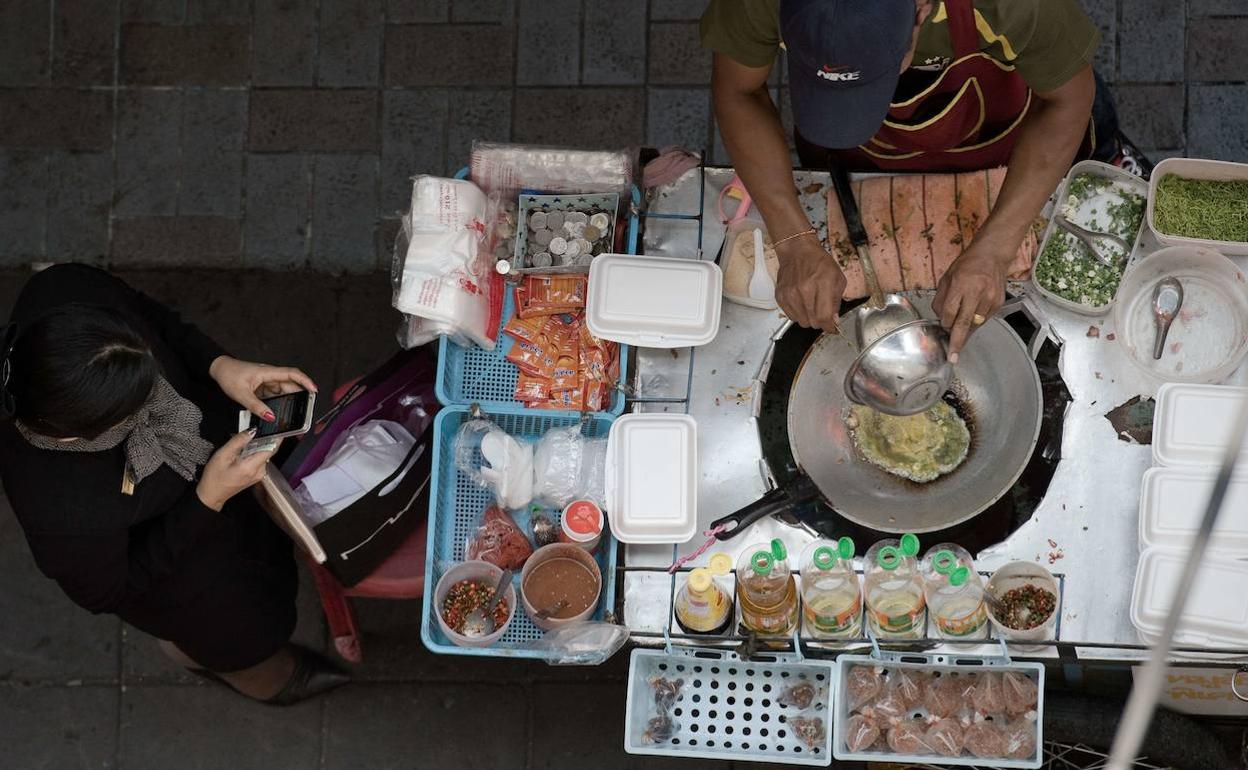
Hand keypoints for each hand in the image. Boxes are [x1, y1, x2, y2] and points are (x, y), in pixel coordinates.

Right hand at [196, 430, 280, 511]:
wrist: (212, 494)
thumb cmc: (214, 477)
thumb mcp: (222, 455)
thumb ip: (238, 441)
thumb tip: (252, 430)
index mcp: (252, 467)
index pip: (272, 448)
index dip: (275, 436)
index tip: (276, 427)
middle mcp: (260, 472)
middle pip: (268, 450)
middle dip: (262, 440)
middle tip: (252, 432)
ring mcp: (259, 474)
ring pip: (263, 454)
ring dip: (257, 446)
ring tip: (244, 443)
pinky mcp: (257, 475)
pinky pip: (259, 460)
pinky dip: (254, 453)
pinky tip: (243, 452)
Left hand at [208, 356, 316, 421]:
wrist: (219, 369)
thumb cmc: (229, 375)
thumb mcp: (241, 394)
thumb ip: (256, 406)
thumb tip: (270, 416)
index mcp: (267, 372)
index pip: (292, 374)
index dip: (305, 381)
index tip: (314, 390)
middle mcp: (270, 375)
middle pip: (291, 384)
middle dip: (300, 395)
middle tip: (306, 408)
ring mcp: (267, 381)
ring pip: (284, 390)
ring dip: (290, 400)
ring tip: (295, 412)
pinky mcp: (263, 387)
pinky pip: (276, 394)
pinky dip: (280, 402)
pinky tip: (280, 410)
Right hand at [774, 234, 846, 330]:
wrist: (797, 251)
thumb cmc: (819, 262)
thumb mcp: (838, 278)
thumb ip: (837, 301)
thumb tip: (834, 320)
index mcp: (822, 285)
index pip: (824, 317)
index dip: (830, 326)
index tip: (832, 327)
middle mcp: (804, 291)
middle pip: (813, 322)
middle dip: (820, 321)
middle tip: (822, 312)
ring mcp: (790, 294)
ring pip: (801, 322)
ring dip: (808, 318)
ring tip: (811, 305)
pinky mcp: (780, 296)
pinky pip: (790, 316)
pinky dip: (798, 313)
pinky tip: (802, 303)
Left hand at [932, 242, 1009, 361]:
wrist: (992, 255)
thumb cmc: (967, 265)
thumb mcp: (947, 278)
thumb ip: (941, 300)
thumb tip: (940, 320)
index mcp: (961, 284)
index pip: (949, 312)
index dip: (944, 323)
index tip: (942, 328)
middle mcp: (977, 293)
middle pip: (964, 323)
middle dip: (957, 342)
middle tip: (952, 357)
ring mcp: (990, 299)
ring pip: (975, 324)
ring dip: (966, 331)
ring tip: (959, 334)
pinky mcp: (998, 304)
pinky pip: (984, 320)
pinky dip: (975, 323)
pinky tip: (972, 319)